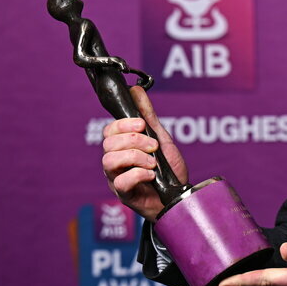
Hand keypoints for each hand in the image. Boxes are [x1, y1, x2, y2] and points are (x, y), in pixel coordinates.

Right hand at [101, 86, 187, 221]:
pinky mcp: (123, 194)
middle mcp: (115, 161)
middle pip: (108, 143)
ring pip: (109, 161)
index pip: (109, 130)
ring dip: (136, 157)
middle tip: (153, 146)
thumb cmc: (167, 169)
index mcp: (122, 147)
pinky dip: (138, 174)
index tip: (142, 125)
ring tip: (153, 162)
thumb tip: (135, 89)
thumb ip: (148, 115)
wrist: (179, 196)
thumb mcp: (161, 137)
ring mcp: (116, 178)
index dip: (124, 124)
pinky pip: (120, 181)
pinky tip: (151, 174)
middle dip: (134, 141)